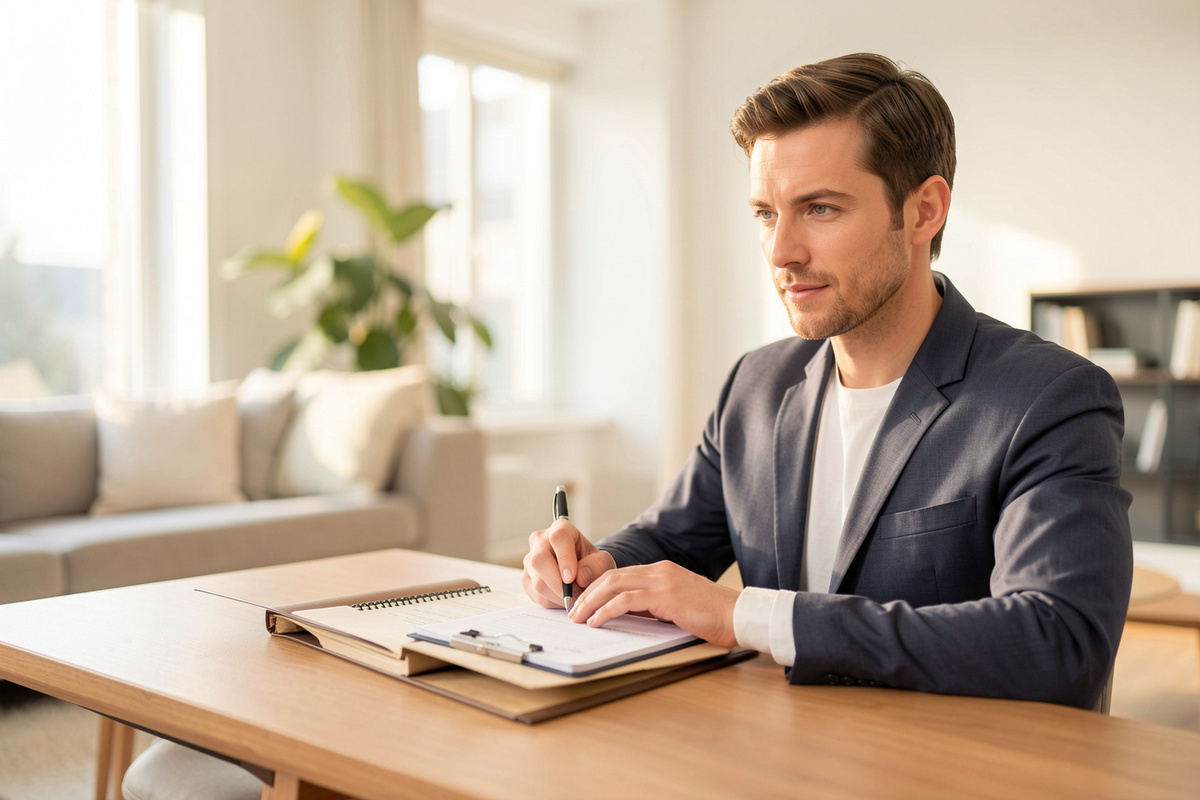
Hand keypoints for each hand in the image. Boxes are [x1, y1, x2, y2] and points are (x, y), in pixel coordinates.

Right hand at [521, 519, 616, 608]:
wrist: (581, 572)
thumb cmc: (591, 562)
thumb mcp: (603, 561)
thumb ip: (597, 565)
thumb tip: (581, 576)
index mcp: (561, 529)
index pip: (558, 537)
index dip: (565, 557)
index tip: (572, 577)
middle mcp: (540, 541)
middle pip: (540, 560)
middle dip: (560, 584)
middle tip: (577, 594)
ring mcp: (530, 560)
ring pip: (538, 582)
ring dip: (559, 596)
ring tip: (575, 597)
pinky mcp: (526, 579)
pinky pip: (537, 595)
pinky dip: (554, 602)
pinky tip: (565, 598)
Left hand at [568, 561, 740, 647]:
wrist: (738, 615)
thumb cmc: (713, 616)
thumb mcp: (677, 607)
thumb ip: (654, 605)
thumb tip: (627, 614)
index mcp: (662, 571)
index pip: (621, 575)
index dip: (598, 588)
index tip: (584, 603)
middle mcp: (659, 571)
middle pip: (611, 577)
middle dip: (588, 594)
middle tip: (573, 611)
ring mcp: (662, 581)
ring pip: (614, 585)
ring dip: (591, 602)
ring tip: (578, 617)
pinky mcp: (665, 596)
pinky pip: (625, 600)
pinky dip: (606, 610)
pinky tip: (596, 621)